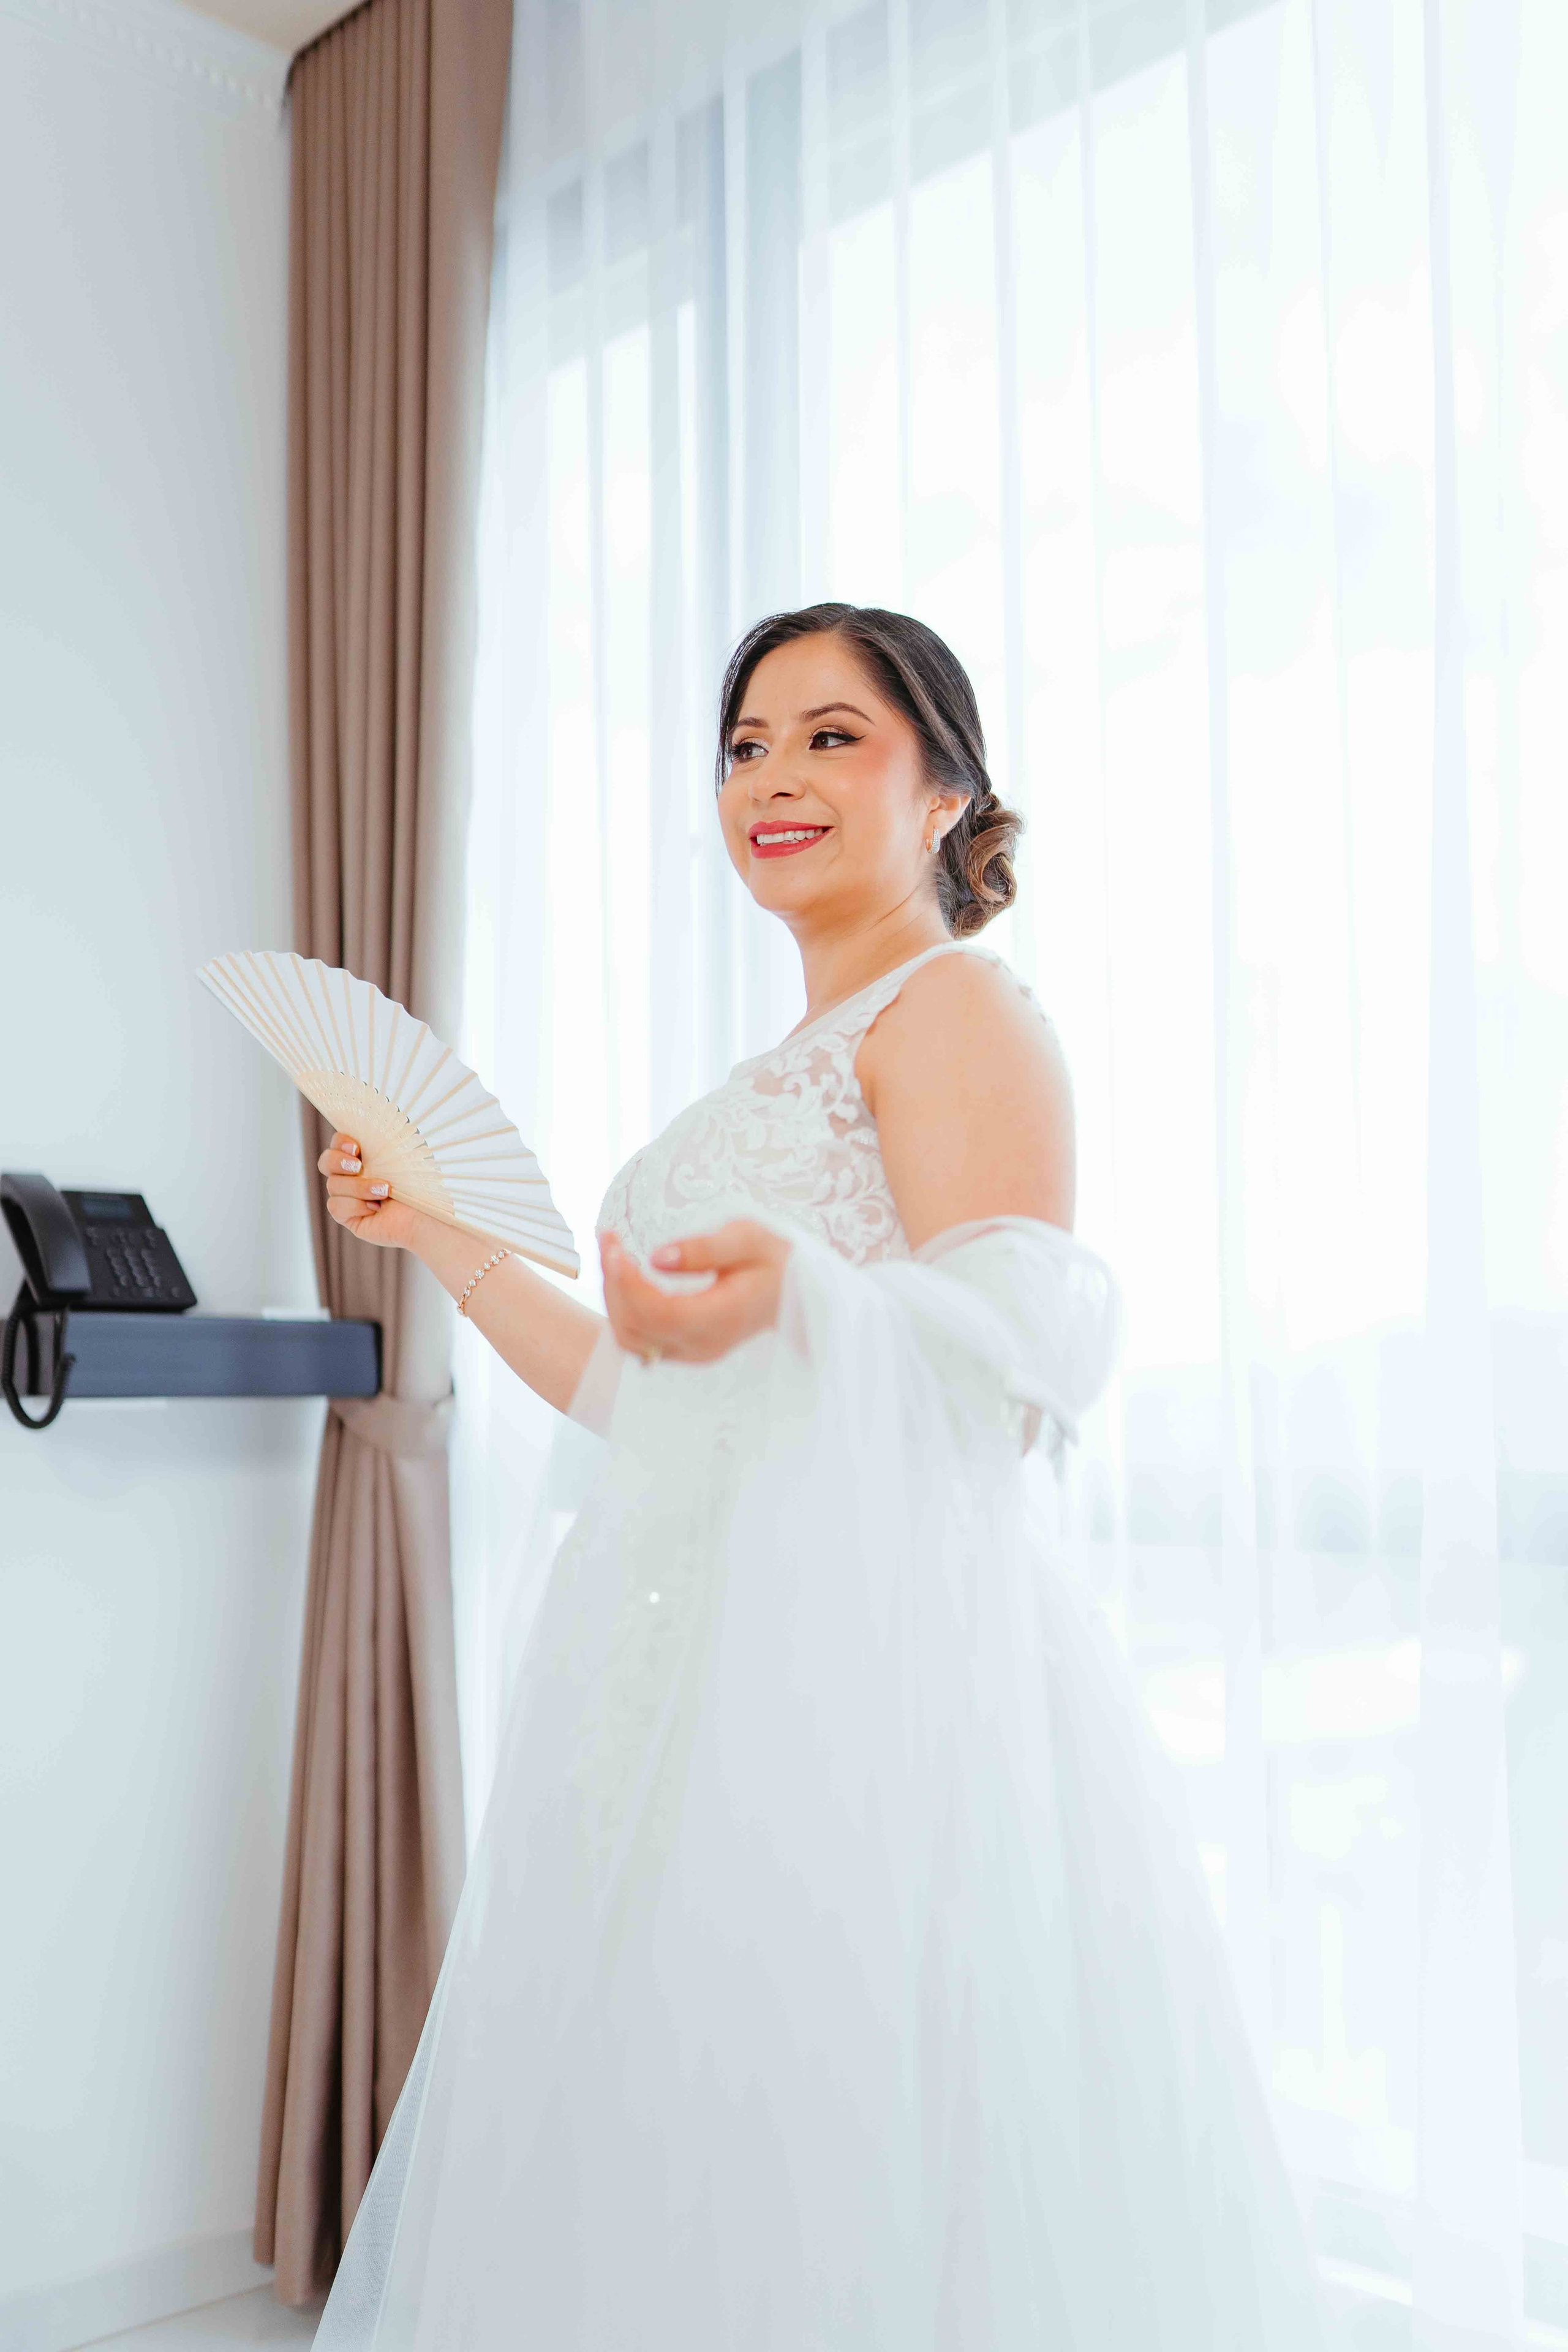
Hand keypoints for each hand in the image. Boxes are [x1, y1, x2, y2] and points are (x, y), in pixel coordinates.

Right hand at [316, 1129, 424, 1250]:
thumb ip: (381, 1141)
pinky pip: (336, 1207)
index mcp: (365, 1158)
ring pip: (333, 1186)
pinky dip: (356, 1206)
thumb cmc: (420, 1184)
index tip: (356, 1147)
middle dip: (338, 1161)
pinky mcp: (349, 1217)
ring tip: (384, 1191)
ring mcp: (349, 1197)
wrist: (428, 1215)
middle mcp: (353, 1176)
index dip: (340, 1142)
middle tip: (358, 1166)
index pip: (338, 1143)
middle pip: (325, 1162)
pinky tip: (375, 1209)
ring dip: (359, 1187)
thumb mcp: (401, 1156)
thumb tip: (367, 1121)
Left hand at [599, 1219, 790, 1364]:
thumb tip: (656, 1258)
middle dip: (613, 1283)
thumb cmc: (772, 1258)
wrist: (791, 1289)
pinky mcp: (683, 1350)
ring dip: (613, 1296)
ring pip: (631, 1337)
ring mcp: (692, 1352)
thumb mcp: (748, 1238)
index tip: (614, 1246)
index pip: (662, 1313)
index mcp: (723, 1318)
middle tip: (607, 1238)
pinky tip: (620, 1275)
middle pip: (638, 1327)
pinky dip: (621, 1308)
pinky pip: (638, 1339)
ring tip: (610, 1250)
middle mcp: (704, 1344)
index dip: (629, 1284)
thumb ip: (704, 1249)